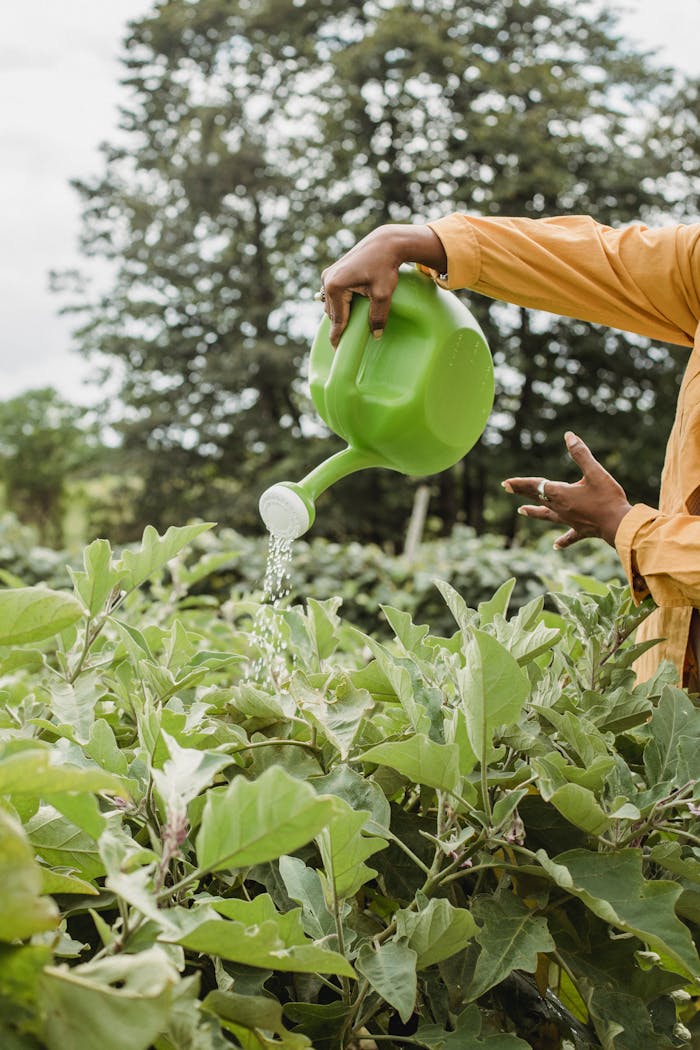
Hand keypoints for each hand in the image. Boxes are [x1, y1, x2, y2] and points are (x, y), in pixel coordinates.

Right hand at [321, 223, 446, 347]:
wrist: (385, 242)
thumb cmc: (385, 266)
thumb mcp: (383, 294)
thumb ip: (378, 317)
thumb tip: (375, 336)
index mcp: (336, 287)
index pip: (337, 320)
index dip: (338, 337)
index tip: (338, 352)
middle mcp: (327, 280)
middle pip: (332, 313)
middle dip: (339, 327)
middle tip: (346, 343)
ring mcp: (328, 275)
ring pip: (332, 305)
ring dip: (340, 315)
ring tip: (349, 327)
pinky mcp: (332, 272)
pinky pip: (334, 295)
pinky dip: (340, 304)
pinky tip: (350, 310)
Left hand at [502, 432, 632, 547]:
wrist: (619, 525)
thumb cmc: (607, 498)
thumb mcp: (595, 472)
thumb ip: (581, 454)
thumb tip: (569, 436)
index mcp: (561, 493)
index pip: (536, 485)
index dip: (521, 483)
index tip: (506, 483)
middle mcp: (561, 508)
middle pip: (537, 497)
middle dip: (521, 492)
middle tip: (506, 488)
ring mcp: (569, 520)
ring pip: (547, 515)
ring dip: (534, 512)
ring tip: (521, 511)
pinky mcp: (581, 530)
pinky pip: (568, 535)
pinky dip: (562, 540)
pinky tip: (555, 546)